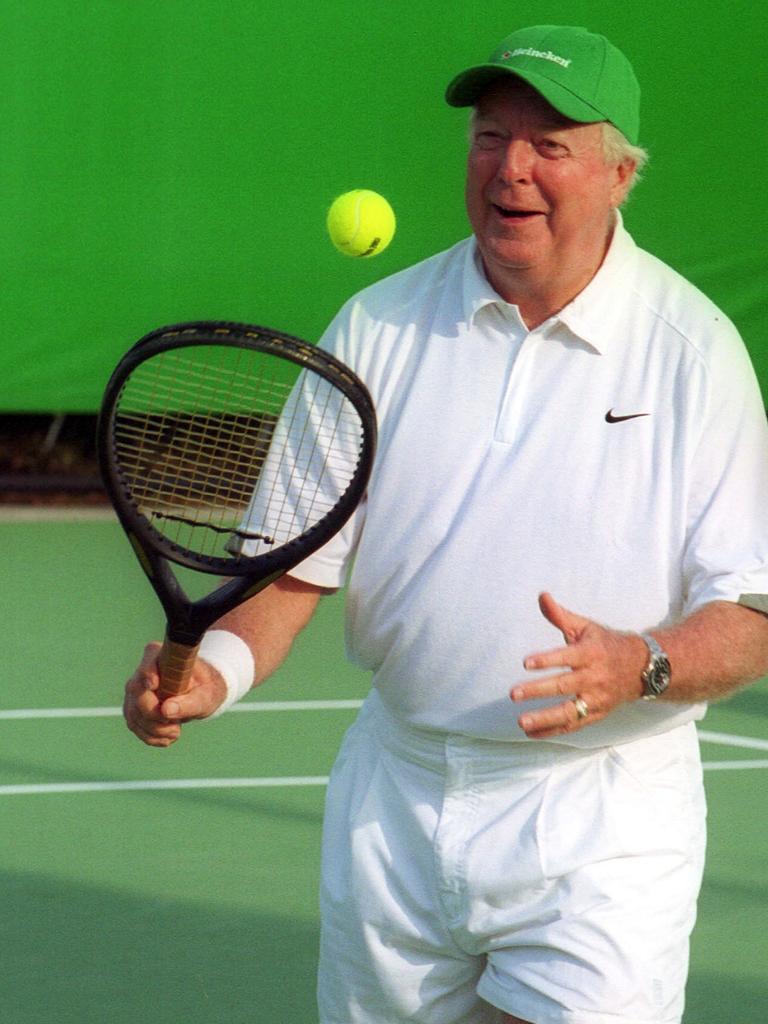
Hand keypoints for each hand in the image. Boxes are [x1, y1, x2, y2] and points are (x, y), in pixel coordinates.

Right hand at [123, 642, 227, 746]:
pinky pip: (134, 725)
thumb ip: (189, 702)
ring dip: (155, 730)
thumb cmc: (206, 688)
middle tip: (176, 727)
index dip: (148, 672)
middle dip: (155, 715)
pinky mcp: (133, 707)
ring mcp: (135, 690)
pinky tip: (168, 737)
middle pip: (137, 693)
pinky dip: (151, 736)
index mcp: (163, 657)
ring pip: (133, 713)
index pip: (149, 661)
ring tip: (176, 732)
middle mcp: (143, 671)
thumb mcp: (206, 696)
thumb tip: (165, 710)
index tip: (154, 685)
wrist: (202, 693)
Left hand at [511, 593, 647, 738]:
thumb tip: (541, 595)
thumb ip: (560, 615)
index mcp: (591, 653)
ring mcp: (597, 699)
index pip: (567, 657)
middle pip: (564, 686)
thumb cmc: (605, 644)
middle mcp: (595, 678)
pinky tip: (530, 733)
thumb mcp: (585, 627)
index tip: (526, 662)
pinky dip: (552, 731)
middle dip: (538, 691)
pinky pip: (573, 725)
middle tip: (513, 693)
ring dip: (544, 718)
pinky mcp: (596, 714)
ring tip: (521, 721)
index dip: (547, 659)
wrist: (642, 668)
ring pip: (570, 712)